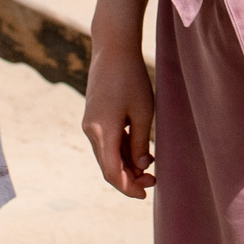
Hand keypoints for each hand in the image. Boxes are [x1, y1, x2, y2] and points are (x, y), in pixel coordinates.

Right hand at [81, 46, 157, 197]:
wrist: (113, 49)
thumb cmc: (132, 79)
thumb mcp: (143, 113)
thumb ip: (141, 143)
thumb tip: (142, 166)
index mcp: (102, 132)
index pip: (112, 172)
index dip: (128, 187)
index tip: (145, 194)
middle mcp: (91, 131)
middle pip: (108, 166)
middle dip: (130, 178)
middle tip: (154, 180)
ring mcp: (90, 124)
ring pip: (107, 155)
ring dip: (127, 164)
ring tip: (151, 167)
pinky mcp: (94, 117)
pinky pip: (106, 142)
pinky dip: (121, 151)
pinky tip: (140, 151)